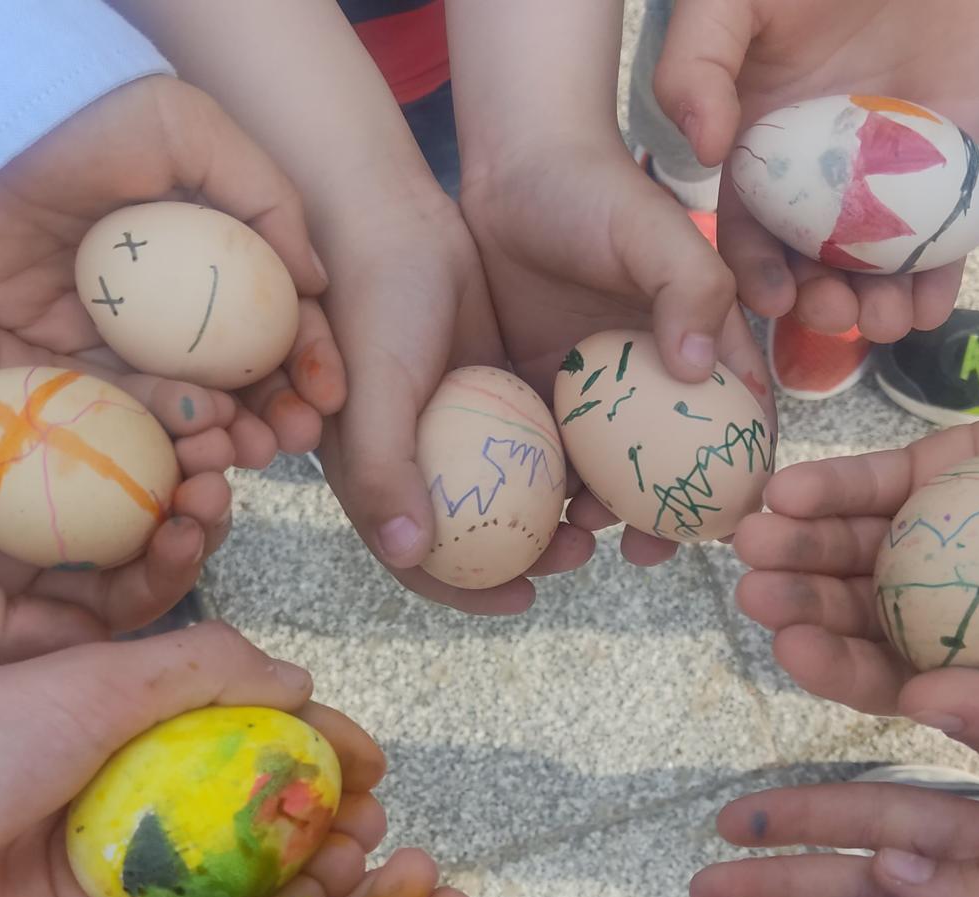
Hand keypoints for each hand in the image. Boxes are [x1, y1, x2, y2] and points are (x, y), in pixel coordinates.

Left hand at [0, 74, 345, 461]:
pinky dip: (166, 428)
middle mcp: (169, 295)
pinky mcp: (63, 359)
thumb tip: (315, 284)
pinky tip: (198, 438)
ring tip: (253, 451)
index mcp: (208, 245)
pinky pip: (123, 405)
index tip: (327, 393)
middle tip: (295, 439)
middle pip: (238, 369)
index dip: (308, 356)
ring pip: (187, 398)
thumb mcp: (189, 133)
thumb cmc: (87, 120)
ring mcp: (118, 332)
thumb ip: (264, 199)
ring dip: (229, 431)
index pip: (274, 313)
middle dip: (276, 410)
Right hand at [0, 251, 238, 661]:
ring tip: (222, 437)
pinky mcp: (26, 362)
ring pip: (136, 453)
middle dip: (187, 515)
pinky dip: (160, 390)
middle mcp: (22, 510)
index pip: (103, 595)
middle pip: (134, 525)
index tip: (189, 546)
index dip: (158, 579)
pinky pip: (111, 379)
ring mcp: (30, 434)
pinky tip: (199, 389)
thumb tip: (93, 656)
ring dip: (187, 451)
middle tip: (214, 490)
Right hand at [313, 192, 596, 615]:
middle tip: (584, 548)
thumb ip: (383, 469)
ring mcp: (460, 424)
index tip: (529, 598)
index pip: (422, 558)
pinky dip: (568, 455)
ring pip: (516, 490)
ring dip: (558, 509)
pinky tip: (610, 456)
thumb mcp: (374, 390)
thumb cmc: (369, 305)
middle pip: (478, 534)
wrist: (390, 216)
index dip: (471, 592)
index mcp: (378, 476)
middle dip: (532, 556)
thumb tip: (411, 552)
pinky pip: (536, 437)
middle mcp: (420, 458)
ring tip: (604, 511)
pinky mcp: (495, 386)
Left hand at [460, 136, 770, 568]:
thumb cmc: (594, 190)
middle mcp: (654, 377)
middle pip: (673, 466)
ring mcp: (597, 391)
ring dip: (601, 515)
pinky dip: (545, 489)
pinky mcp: (542, 392)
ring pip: (608, 473)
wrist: (509, 171)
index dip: (738, 479)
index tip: (719, 523)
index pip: (738, 423)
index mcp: (702, 344)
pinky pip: (550, 454)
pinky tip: (531, 515)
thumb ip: (689, 288)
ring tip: (578, 538)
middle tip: (641, 550)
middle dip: (664, 519)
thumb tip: (700, 369)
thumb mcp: (653, 232)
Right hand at [653, 0, 978, 340]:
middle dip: (822, 300)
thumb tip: (698, 149)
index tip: (772, 299)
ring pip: (879, 257)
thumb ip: (696, 64)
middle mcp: (820, 169)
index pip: (748, 227)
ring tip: (886, 321)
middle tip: (835, 315)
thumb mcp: (730, 1)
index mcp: (761, 142)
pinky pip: (946, 227)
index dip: (755, 270)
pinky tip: (931, 303)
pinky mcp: (953, 154)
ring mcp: (888, 165)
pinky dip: (941, 273)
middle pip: (814, 257)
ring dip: (879, 301)